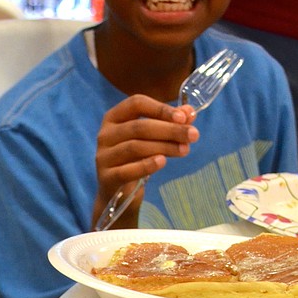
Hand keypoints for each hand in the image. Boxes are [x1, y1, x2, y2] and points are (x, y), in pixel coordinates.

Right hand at [92, 95, 198, 228]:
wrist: (119, 193)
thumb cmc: (135, 159)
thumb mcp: (152, 139)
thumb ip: (169, 123)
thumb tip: (190, 112)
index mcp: (114, 117)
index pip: (137, 104)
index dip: (160, 109)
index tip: (183, 117)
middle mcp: (105, 134)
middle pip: (139, 127)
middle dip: (169, 130)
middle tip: (193, 135)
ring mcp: (103, 156)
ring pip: (135, 147)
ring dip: (164, 147)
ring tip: (185, 150)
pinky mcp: (107, 178)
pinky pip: (127, 170)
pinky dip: (146, 165)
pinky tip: (163, 162)